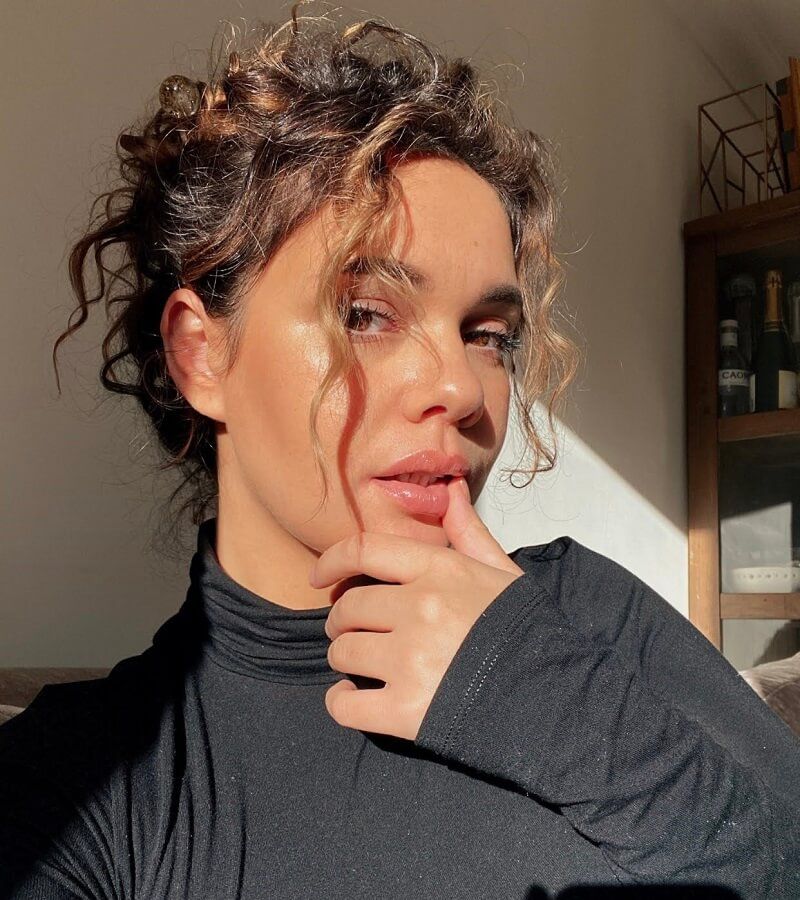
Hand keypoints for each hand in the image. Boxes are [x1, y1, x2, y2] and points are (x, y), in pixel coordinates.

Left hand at [310, 476, 525, 740]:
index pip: (365, 550)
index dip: (331, 561)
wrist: (560, 698)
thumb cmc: (528, 631)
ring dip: (345, 661)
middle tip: (353, 633)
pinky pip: (344, 705)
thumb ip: (469, 533)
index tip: (316, 576)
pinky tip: (356, 699)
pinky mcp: (406, 710)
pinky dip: (342, 703)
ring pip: (342, 654)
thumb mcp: (503, 573)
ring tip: (363, 668)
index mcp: (440, 571)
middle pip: (347, 608)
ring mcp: (410, 659)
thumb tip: (451, 490)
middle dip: (342, 622)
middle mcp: (419, 608)